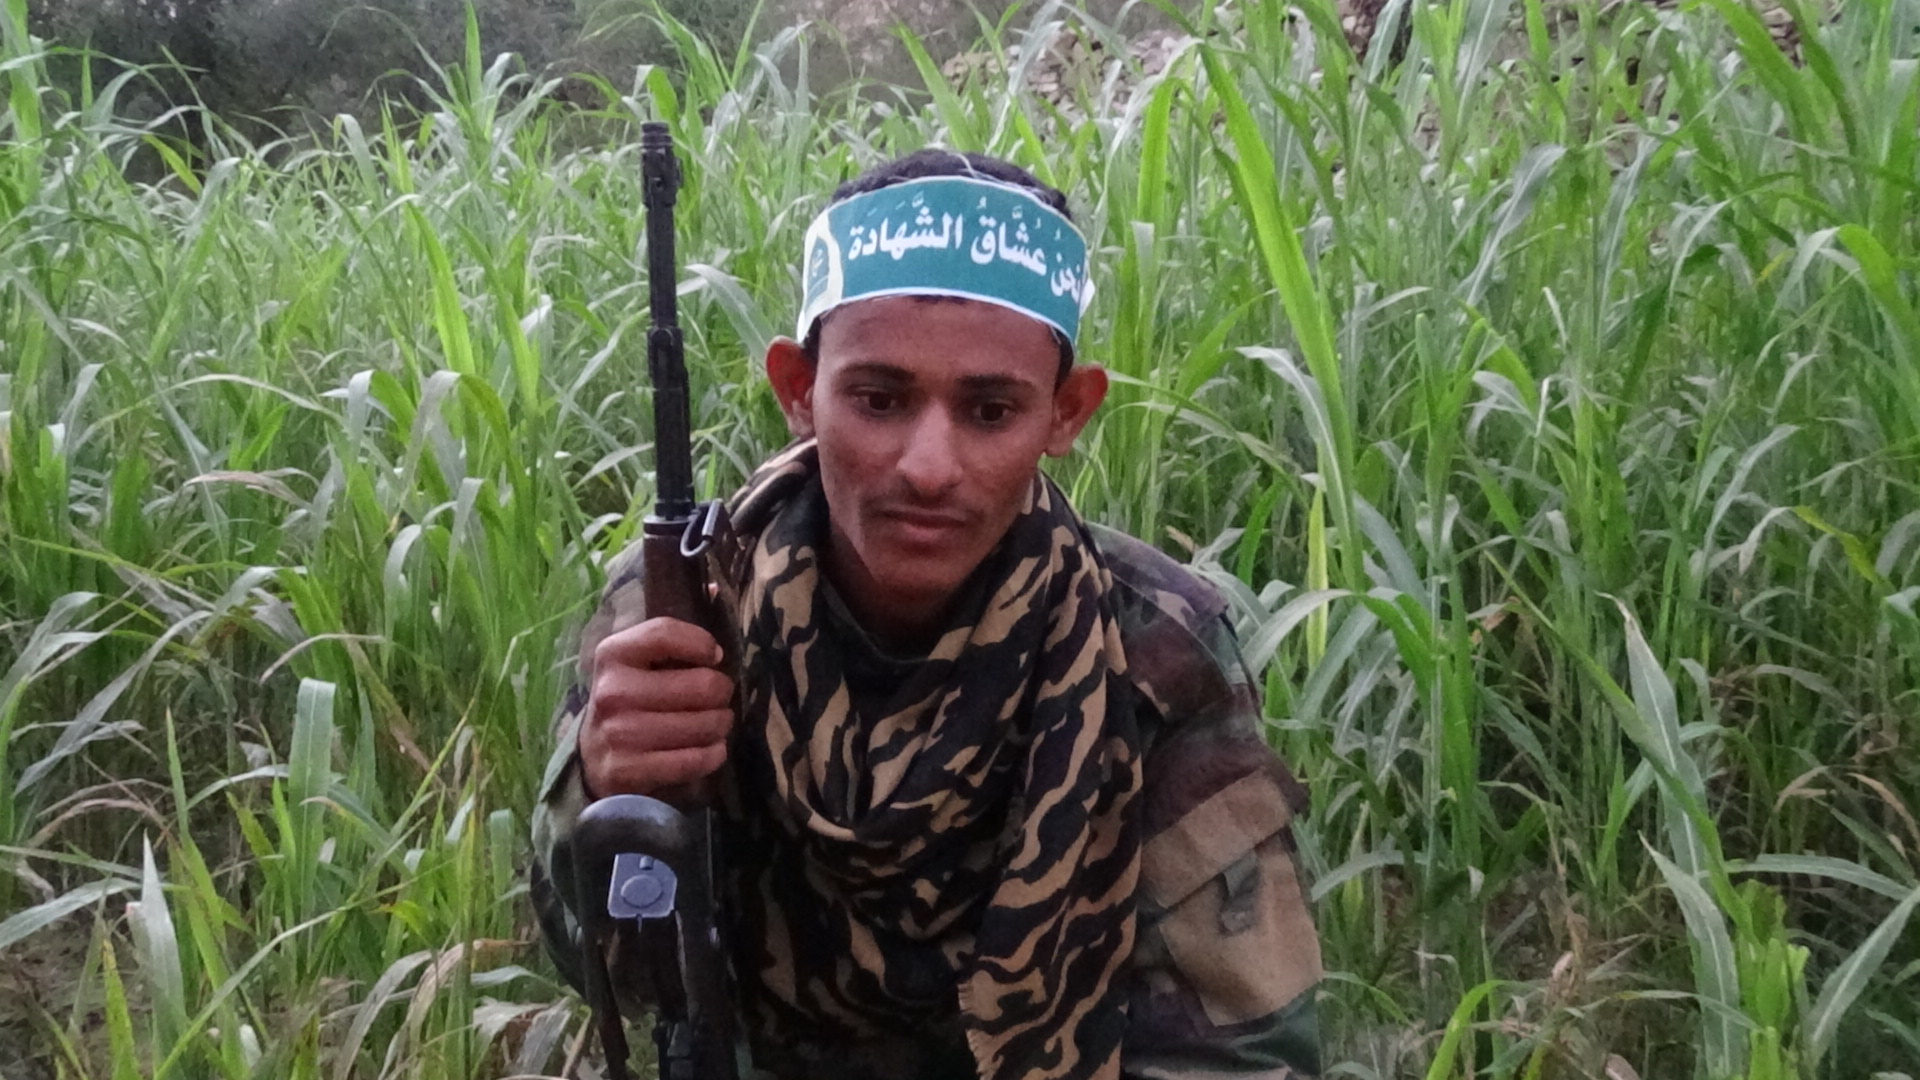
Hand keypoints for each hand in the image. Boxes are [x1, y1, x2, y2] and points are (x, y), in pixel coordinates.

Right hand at [579, 616, 732, 799]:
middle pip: (701, 685)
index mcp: (613, 654)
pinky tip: (711, 748)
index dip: (702, 644)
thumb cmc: (629, 700)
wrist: (593, 759)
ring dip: (721, 725)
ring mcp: (619, 733)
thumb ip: (672, 633)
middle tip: (719, 698)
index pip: (667, 633)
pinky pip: (695, 760)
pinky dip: (713, 754)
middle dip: (722, 692)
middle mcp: (612, 691)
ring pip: (704, 724)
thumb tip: (718, 590)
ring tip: (715, 723)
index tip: (713, 656)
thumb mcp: (637, 662)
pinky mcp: (629, 770)